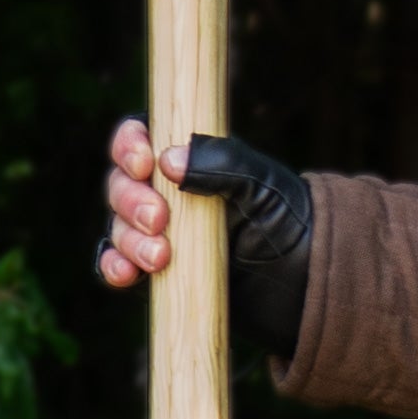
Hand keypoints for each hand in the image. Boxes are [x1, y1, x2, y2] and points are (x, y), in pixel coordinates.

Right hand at [99, 126, 316, 345]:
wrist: (303, 281)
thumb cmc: (287, 221)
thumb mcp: (264, 186)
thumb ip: (222, 164)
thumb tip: (168, 160)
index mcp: (188, 158)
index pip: (140, 137)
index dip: (130, 145)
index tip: (144, 164)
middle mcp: (166, 191)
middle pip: (121, 184)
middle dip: (131, 200)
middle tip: (159, 220)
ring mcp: (158, 232)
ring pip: (118, 226)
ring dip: (128, 239)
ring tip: (161, 257)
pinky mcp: (156, 270)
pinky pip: (119, 264)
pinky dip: (115, 267)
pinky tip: (126, 275)